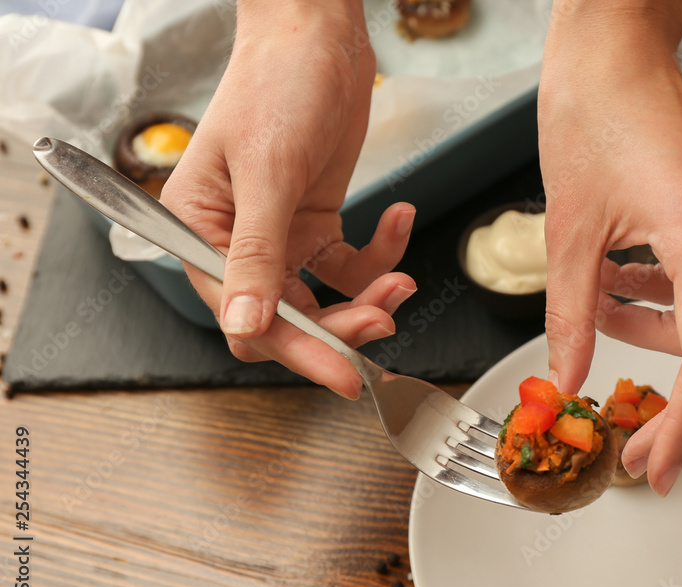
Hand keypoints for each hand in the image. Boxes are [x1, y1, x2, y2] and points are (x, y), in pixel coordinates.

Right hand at [161, 1, 415, 398]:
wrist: (317, 37)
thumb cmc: (277, 85)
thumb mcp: (267, 172)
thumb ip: (256, 253)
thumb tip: (246, 324)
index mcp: (200, 233)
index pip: (244, 317)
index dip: (296, 349)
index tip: (343, 373)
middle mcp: (236, 243)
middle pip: (287, 318)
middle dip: (339, 327)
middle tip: (384, 323)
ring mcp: (280, 237)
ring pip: (322, 300)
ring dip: (365, 298)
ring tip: (400, 279)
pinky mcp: (316, 224)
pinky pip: (348, 265)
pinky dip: (379, 255)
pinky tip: (399, 220)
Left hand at [539, 1, 681, 495]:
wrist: (614, 47)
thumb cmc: (588, 113)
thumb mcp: (566, 229)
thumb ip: (570, 315)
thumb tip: (570, 380)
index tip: (654, 465)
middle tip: (638, 437)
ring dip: (665, 339)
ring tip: (603, 318)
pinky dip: (668, 302)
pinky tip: (620, 286)